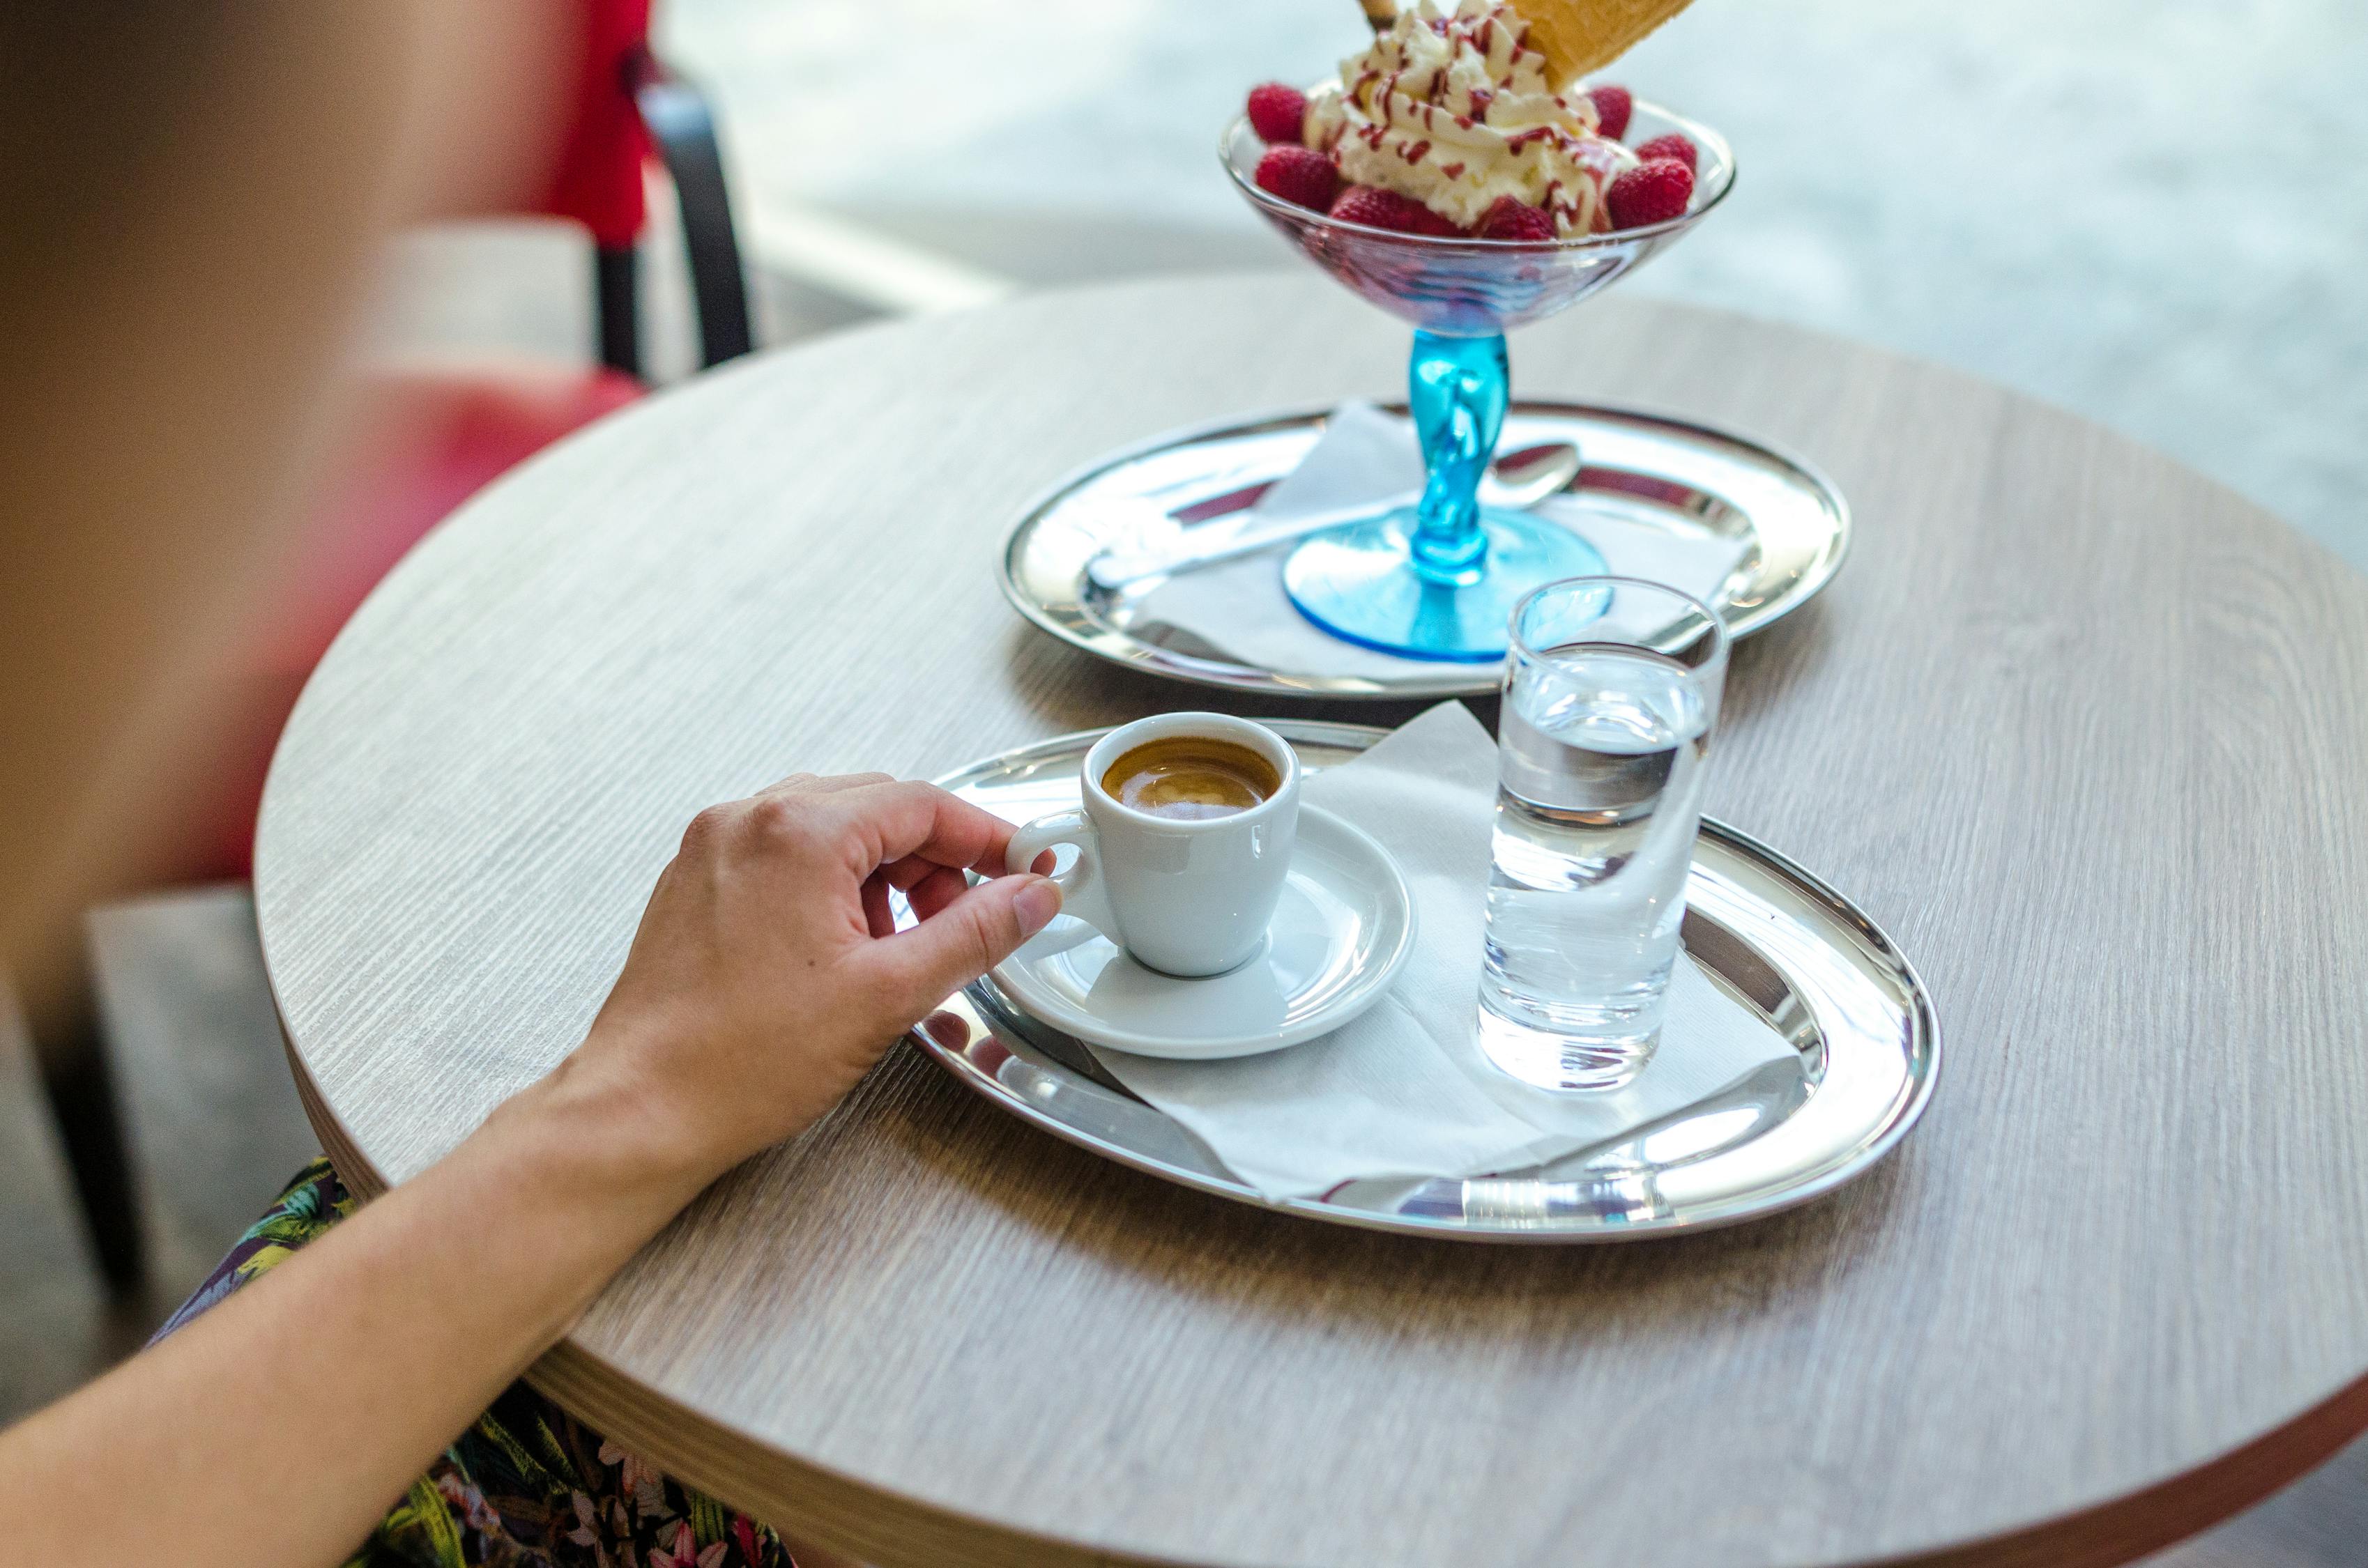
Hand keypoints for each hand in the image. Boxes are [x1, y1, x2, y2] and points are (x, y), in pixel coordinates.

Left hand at [549, 772, 1060, 1194]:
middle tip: (967, 920)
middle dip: (933, 861)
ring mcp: (715, 848)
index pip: (920, 803)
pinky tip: (844, 951)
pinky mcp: (696, 881)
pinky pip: (785, 856)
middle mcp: (748, 822)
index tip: (1022, 868)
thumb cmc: (742, 1060)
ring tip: (899, 948)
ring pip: (830, 830)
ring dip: (883, 875)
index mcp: (797, 833)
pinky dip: (830, 887)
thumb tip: (1029, 896)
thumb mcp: (888, 995)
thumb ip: (973, 934)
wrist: (644, 1107)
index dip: (984, 836)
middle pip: (876, 808)